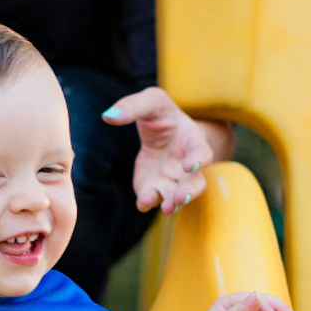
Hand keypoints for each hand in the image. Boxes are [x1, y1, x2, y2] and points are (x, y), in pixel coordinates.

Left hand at [101, 87, 214, 214]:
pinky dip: (149, 202)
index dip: (199, 159)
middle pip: (195, 183)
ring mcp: (172, 180)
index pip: (202, 152)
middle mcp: (187, 167)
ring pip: (177, 198)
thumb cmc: (162, 115)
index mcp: (193, 142)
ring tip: (168, 209)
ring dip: (173, 204)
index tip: (190, 165)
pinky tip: (143, 203)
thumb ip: (133, 106)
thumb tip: (108, 116)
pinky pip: (153, 198)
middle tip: (180, 198)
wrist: (161, 131)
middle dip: (189, 192)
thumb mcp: (151, 102)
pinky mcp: (154, 187)